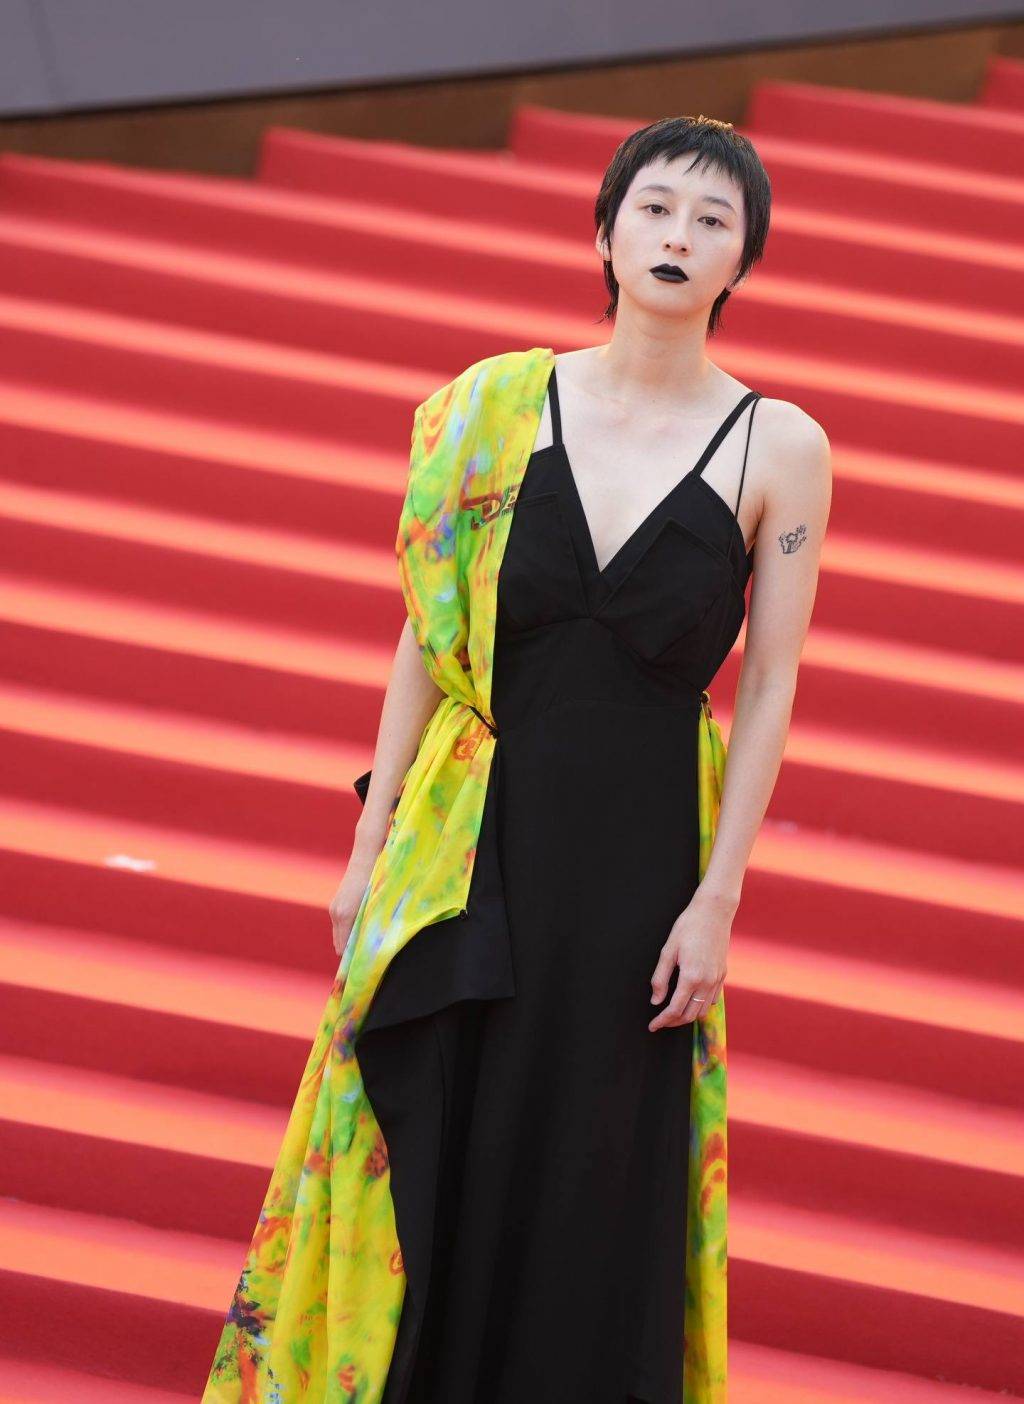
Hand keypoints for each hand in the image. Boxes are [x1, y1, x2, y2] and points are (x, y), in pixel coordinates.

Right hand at [328, 850, 378, 959]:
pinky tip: (360, 934)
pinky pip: (340, 926)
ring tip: (364, 951)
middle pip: (340, 944)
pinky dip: (348, 933)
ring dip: (350, 943)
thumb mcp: (377, 904)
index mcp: (346, 915)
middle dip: (351, 954)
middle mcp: (337, 913)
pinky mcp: (337, 904)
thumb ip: (371, 924)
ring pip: (340, 935)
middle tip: (365, 964)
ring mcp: (335, 908)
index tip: (362, 970)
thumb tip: (371, 944)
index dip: (353, 960)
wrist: (367, 855)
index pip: (345, 948)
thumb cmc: (377, 878)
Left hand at [648, 889, 732, 1031]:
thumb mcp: (668, 950)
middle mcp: (707, 982)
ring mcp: (717, 979)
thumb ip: (660, 978)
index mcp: (691, 977)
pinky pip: (713, 999)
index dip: (662, 1021)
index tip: (653, 1026)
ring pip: (703, 1010)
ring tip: (674, 1012)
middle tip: (660, 1021)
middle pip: (690, 1015)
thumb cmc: (688, 926)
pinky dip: (701, 1005)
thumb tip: (656, 1001)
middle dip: (673, 1022)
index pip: (675, 1010)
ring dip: (688, 1015)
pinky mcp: (723, 974)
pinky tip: (691, 999)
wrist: (714, 912)